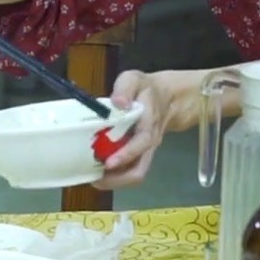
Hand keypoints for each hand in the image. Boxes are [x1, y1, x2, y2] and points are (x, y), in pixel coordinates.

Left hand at [98, 69, 197, 188]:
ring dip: (115, 181)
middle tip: (93, 179)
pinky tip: (97, 172)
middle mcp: (149, 141)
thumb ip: (125, 88)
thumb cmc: (145, 88)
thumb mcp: (134, 79)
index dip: (126, 154)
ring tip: (92, 178)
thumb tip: (118, 102)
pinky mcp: (140, 153)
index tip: (108, 163)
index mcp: (148, 122)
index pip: (142, 142)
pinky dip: (115, 176)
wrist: (167, 96)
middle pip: (140, 168)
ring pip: (136, 173)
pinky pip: (131, 170)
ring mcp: (146, 150)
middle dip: (117, 179)